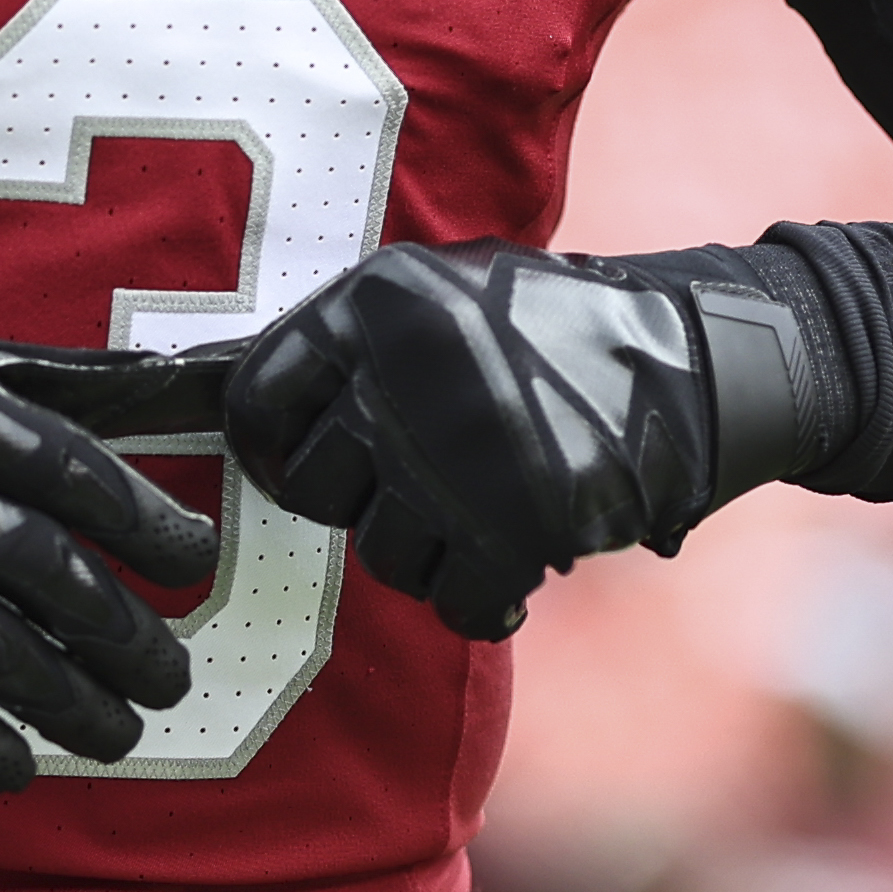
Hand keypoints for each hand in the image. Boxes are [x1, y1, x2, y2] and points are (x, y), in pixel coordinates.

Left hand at [225, 244, 732, 642]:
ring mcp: (465, 447)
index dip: (271, 450)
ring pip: (383, 553)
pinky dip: (483, 599)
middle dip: (358, 501)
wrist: (689, 358)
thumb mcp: (439, 290)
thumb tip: (203, 387)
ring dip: (431, 549)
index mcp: (376, 300)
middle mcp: (409, 369)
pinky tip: (513, 564)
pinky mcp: (524, 517)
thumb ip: (347, 341)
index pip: (255, 401)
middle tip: (419, 482)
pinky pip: (458, 601)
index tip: (303, 467)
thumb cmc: (544, 328)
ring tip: (484, 506)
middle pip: (311, 489)